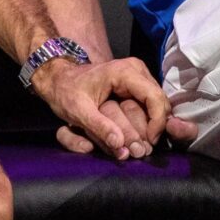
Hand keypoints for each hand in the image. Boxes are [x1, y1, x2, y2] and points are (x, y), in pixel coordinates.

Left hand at [30, 56, 196, 159]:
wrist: (59, 80)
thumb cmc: (67, 91)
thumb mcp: (78, 110)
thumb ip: (99, 127)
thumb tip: (121, 145)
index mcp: (124, 71)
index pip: (155, 98)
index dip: (157, 124)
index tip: (148, 143)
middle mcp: (136, 71)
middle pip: (160, 104)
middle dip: (153, 128)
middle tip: (143, 149)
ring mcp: (138, 77)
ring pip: (156, 107)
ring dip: (149, 127)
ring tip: (139, 144)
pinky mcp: (136, 86)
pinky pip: (149, 107)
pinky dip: (145, 123)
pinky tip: (136, 135)